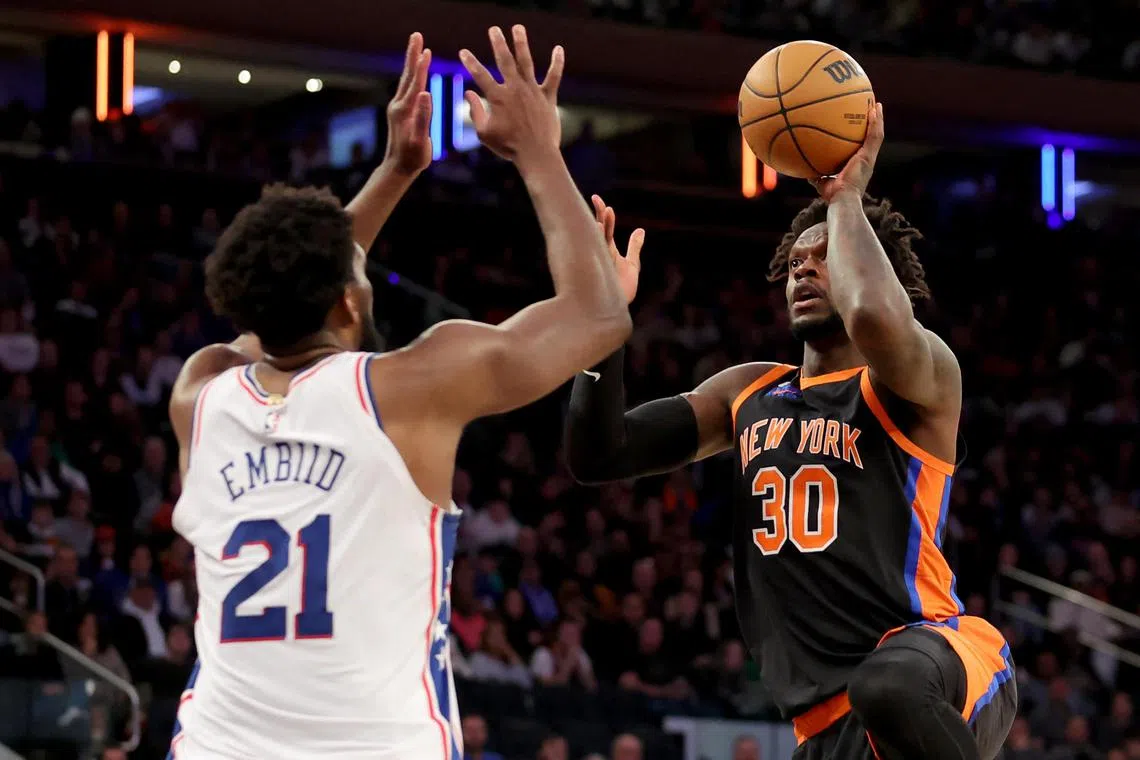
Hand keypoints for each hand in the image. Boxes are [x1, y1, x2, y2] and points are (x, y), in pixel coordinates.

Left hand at [383, 33, 432, 175]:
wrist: (398, 168)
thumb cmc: (412, 157)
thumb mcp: (420, 140)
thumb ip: (423, 117)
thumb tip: (427, 93)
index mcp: (405, 111)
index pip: (415, 83)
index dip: (421, 66)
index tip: (425, 49)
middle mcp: (398, 105)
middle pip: (408, 75)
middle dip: (413, 55)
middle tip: (416, 36)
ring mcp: (398, 108)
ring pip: (407, 80)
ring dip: (413, 63)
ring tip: (419, 49)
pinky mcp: (400, 112)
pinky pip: (408, 89)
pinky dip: (413, 76)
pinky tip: (417, 72)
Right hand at [460, 25, 563, 161]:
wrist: (536, 154)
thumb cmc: (508, 147)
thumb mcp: (484, 133)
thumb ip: (475, 111)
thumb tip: (468, 93)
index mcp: (498, 98)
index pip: (480, 75)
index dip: (470, 63)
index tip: (463, 52)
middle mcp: (515, 89)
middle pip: (504, 60)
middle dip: (498, 43)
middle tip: (494, 30)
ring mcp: (532, 91)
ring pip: (526, 62)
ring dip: (521, 43)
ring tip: (517, 28)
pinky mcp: (547, 97)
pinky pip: (553, 76)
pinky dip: (557, 62)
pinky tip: (558, 49)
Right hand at [591, 194, 643, 304]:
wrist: (619, 308)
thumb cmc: (622, 288)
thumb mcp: (632, 264)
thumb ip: (635, 247)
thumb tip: (641, 230)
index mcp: (608, 249)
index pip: (605, 227)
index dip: (603, 214)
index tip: (598, 200)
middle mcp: (602, 252)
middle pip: (600, 229)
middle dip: (599, 215)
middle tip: (596, 199)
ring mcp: (601, 261)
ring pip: (599, 240)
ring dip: (601, 226)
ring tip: (603, 213)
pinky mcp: (602, 269)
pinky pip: (600, 252)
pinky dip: (600, 240)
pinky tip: (600, 228)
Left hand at [810, 101, 883, 202]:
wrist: (842, 200)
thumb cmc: (833, 196)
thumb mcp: (821, 182)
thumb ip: (815, 174)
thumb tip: (804, 168)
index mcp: (857, 165)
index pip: (861, 148)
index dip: (863, 137)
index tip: (860, 125)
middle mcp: (866, 160)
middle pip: (872, 138)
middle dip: (873, 124)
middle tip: (872, 110)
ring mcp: (869, 158)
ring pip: (877, 134)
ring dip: (878, 119)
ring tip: (876, 105)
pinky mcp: (869, 156)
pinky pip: (875, 135)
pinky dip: (876, 122)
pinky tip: (875, 109)